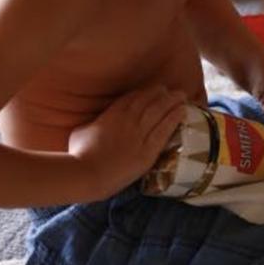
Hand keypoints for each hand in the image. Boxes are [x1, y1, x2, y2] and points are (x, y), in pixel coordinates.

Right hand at [68, 85, 185, 198]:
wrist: (87, 174)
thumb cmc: (79, 154)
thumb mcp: (81, 130)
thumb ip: (92, 123)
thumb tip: (93, 124)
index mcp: (113, 113)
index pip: (135, 97)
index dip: (147, 92)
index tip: (156, 90)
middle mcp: (129, 119)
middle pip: (150, 100)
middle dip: (163, 93)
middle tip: (173, 91)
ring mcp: (140, 135)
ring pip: (160, 112)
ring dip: (173, 102)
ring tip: (182, 97)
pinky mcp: (148, 151)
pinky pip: (165, 130)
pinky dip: (175, 118)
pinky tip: (184, 111)